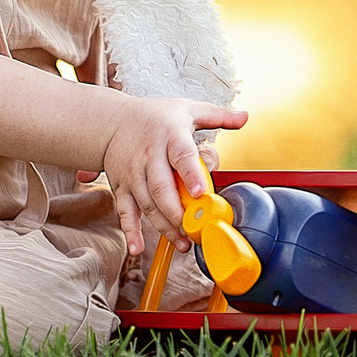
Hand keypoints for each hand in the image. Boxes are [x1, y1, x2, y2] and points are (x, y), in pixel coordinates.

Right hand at [100, 96, 246, 255]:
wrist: (112, 121)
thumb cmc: (155, 116)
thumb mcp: (188, 109)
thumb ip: (218, 115)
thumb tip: (245, 117)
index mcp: (170, 135)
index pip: (181, 155)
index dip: (191, 173)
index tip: (200, 192)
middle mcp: (149, 156)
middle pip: (162, 188)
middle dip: (178, 213)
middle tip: (195, 230)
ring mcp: (133, 173)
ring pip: (148, 204)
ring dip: (164, 226)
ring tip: (183, 243)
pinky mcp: (121, 186)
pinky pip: (125, 211)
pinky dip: (130, 231)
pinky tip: (138, 247)